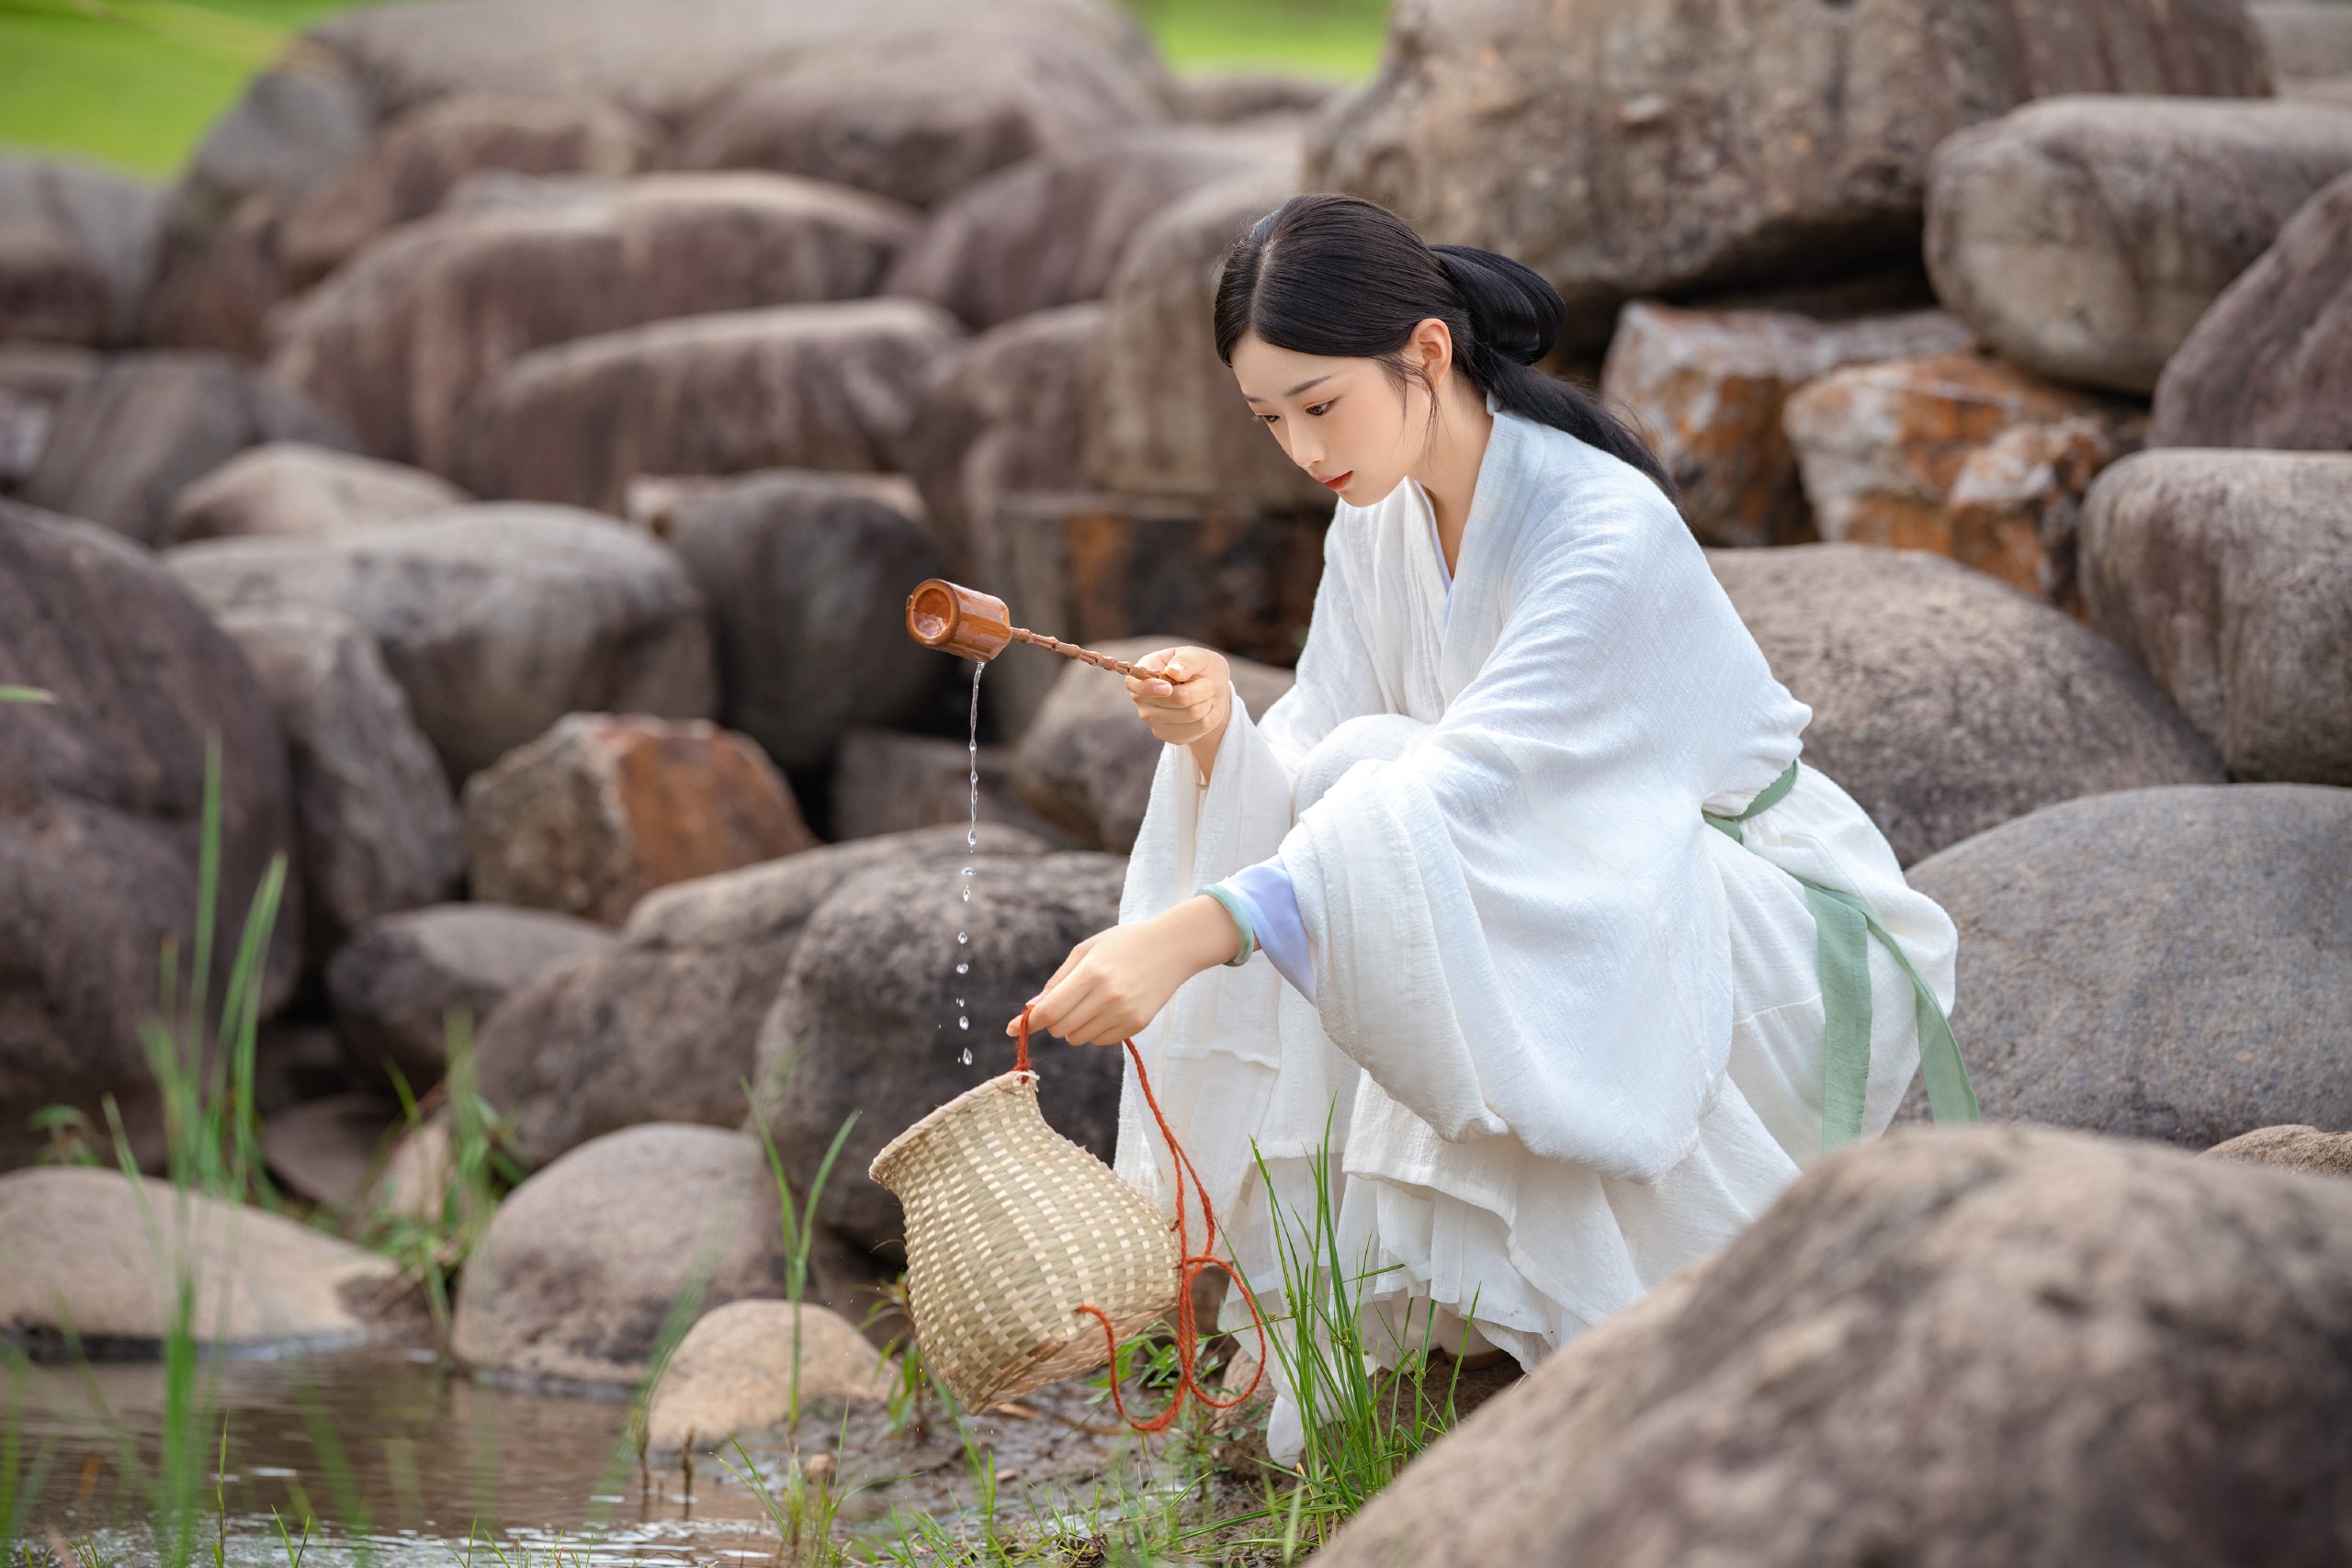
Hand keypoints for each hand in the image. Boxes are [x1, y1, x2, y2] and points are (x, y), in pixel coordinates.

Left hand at [1007, 895, 1242, 1046]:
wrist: (1172, 947)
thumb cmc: (1124, 944)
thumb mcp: (1087, 950)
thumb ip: (1058, 981)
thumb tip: (1032, 1009)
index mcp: (1091, 973)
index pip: (1050, 1011)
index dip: (1029, 1021)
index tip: (1012, 1027)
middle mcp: (1108, 996)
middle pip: (1060, 1029)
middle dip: (1053, 1022)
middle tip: (1062, 1006)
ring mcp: (1124, 1013)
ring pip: (1078, 1038)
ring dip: (1074, 1027)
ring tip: (1091, 1003)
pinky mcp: (1137, 1025)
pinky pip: (1101, 1041)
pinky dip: (1095, 1031)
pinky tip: (1109, 1009)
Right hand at [1124, 646, 1231, 748]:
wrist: (1211, 692)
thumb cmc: (1199, 668)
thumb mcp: (1197, 655)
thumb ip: (1186, 660)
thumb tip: (1173, 671)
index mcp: (1144, 672)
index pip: (1135, 684)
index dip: (1150, 688)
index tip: (1168, 687)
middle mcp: (1142, 699)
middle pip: (1177, 699)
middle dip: (1201, 689)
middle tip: (1207, 682)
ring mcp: (1153, 720)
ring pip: (1193, 713)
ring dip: (1208, 701)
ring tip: (1205, 695)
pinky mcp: (1169, 736)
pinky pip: (1201, 727)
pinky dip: (1211, 715)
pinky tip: (1204, 709)